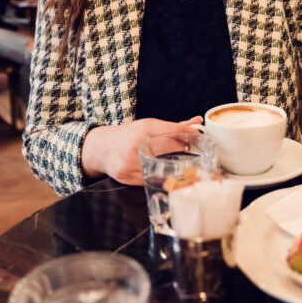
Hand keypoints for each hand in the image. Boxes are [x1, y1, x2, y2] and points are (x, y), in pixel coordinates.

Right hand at [81, 116, 203, 184]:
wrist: (101, 147)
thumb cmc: (128, 136)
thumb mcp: (148, 126)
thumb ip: (174, 127)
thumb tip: (197, 122)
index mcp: (145, 128)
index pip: (173, 130)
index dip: (189, 135)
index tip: (200, 140)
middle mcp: (137, 142)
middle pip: (169, 149)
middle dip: (184, 152)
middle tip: (196, 156)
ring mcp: (130, 160)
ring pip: (159, 167)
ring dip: (173, 169)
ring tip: (183, 168)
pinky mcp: (125, 174)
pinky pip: (148, 180)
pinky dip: (158, 179)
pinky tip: (164, 177)